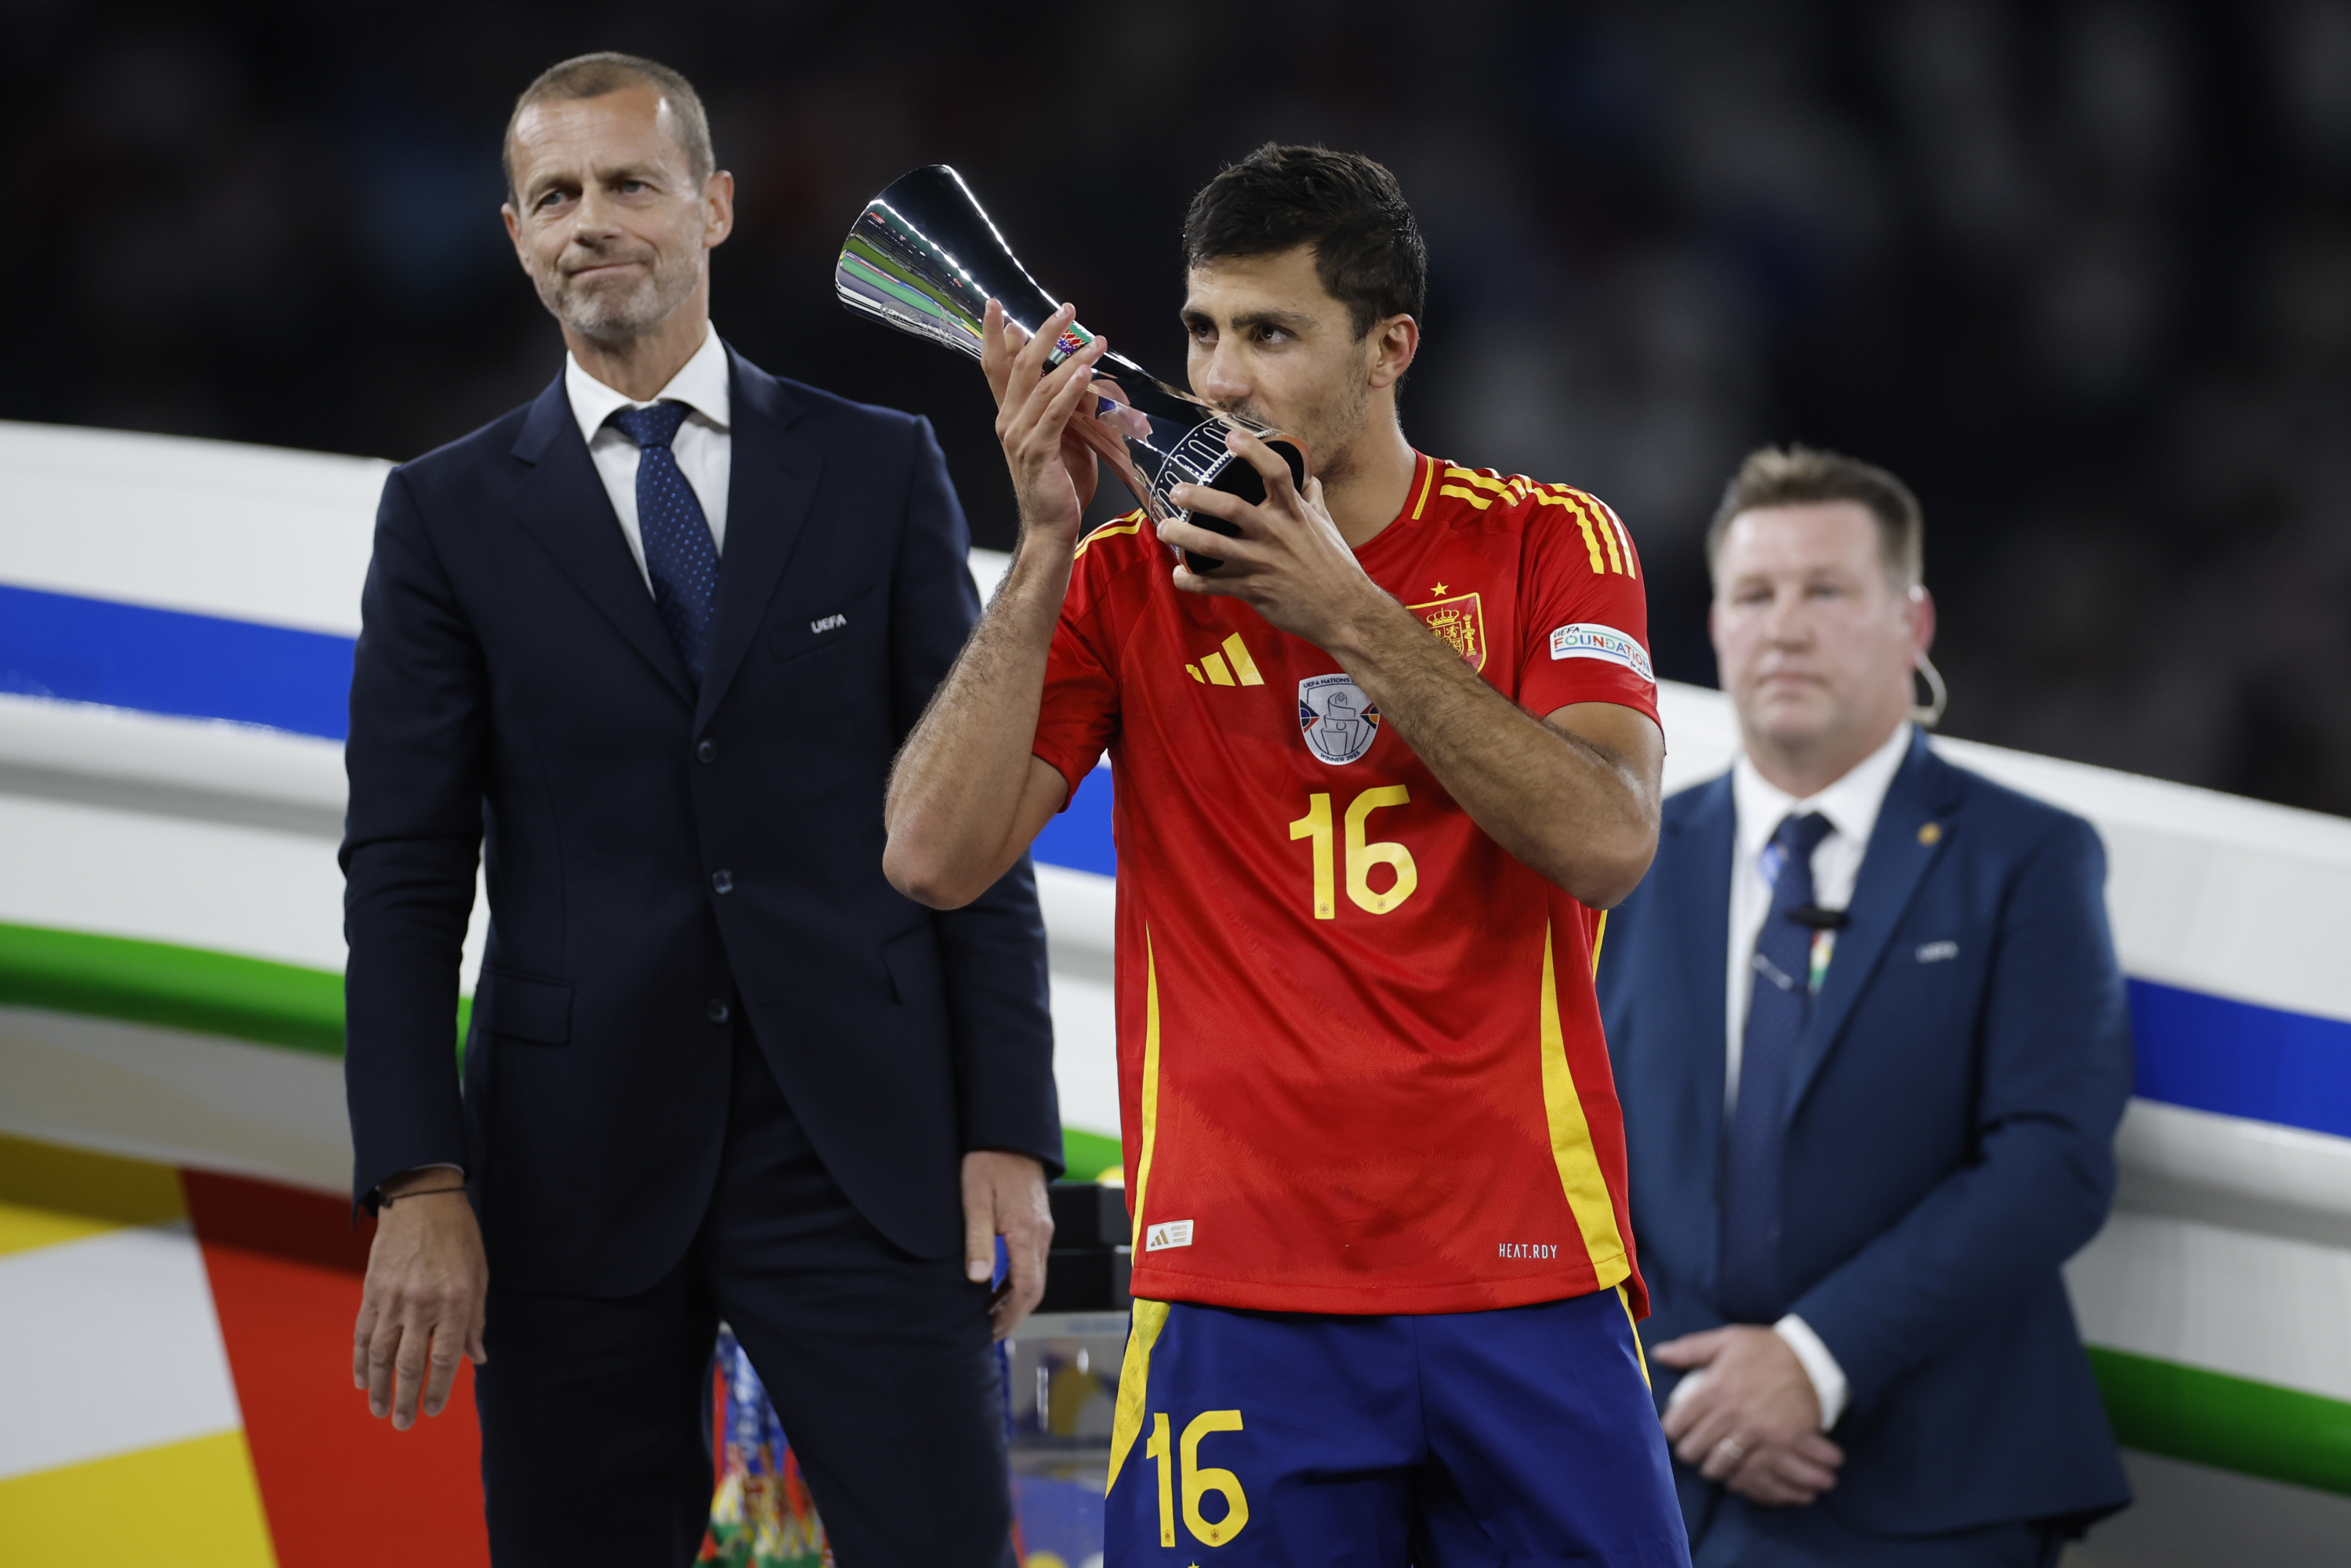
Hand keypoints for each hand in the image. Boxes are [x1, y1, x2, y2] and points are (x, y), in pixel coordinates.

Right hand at [353, 1171, 488, 1430]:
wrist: (422, 1200)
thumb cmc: (459, 1237)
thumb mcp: (479, 1275)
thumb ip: (475, 1319)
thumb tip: (477, 1359)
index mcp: (454, 1300)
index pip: (446, 1357)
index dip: (439, 1388)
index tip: (433, 1409)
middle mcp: (422, 1303)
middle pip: (411, 1363)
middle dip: (406, 1398)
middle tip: (404, 1424)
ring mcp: (392, 1298)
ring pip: (382, 1353)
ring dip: (380, 1386)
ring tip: (380, 1411)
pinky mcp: (371, 1291)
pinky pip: (364, 1333)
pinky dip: (361, 1359)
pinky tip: (363, 1379)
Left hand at [962, 1149, 1051, 1339]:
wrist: (1009, 1133)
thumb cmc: (988, 1162)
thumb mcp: (974, 1201)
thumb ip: (977, 1240)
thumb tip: (978, 1280)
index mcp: (1027, 1234)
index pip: (1026, 1289)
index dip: (1009, 1316)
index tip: (991, 1332)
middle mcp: (1041, 1234)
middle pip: (1035, 1288)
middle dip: (1013, 1314)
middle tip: (989, 1332)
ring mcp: (1042, 1228)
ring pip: (1035, 1275)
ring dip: (1014, 1299)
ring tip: (988, 1314)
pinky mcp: (1037, 1221)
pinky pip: (1033, 1260)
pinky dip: (1017, 1280)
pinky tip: (997, 1284)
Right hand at [981, 298, 1108, 545]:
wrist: (1052, 527)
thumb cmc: (1060, 484)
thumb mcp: (1067, 438)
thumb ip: (1071, 408)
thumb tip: (1085, 377)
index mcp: (1009, 416)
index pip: (996, 367)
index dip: (995, 336)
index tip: (997, 306)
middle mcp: (1007, 422)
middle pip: (1019, 366)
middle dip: (1043, 333)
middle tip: (1066, 310)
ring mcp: (1019, 436)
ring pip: (1043, 385)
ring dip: (1071, 359)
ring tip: (1097, 341)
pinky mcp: (1038, 451)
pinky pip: (1054, 413)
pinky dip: (1070, 390)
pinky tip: (1085, 372)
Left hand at [1163, 429, 1390, 653]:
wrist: (1345, 612)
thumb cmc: (1336, 566)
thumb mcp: (1327, 525)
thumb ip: (1312, 499)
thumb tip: (1308, 478)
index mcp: (1294, 513)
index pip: (1276, 473)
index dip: (1253, 451)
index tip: (1231, 436)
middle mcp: (1275, 534)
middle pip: (1231, 508)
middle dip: (1199, 497)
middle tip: (1175, 491)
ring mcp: (1261, 563)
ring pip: (1213, 547)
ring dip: (1184, 536)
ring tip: (1163, 528)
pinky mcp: (1252, 590)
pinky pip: (1213, 585)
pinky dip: (1190, 581)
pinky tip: (1178, 574)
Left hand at [1653, 1325, 1843, 1506]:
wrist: (1814, 1358)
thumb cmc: (1766, 1348)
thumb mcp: (1727, 1339)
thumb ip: (1690, 1349)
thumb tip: (1658, 1354)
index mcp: (1714, 1388)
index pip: (1677, 1424)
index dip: (1672, 1431)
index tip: (1676, 1431)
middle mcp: (1731, 1414)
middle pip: (1694, 1451)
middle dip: (1691, 1452)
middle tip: (1695, 1448)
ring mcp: (1756, 1432)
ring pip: (1719, 1467)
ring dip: (1715, 1467)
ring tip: (1716, 1460)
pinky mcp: (1781, 1445)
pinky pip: (1754, 1475)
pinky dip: (1745, 1479)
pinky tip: (1741, 1474)